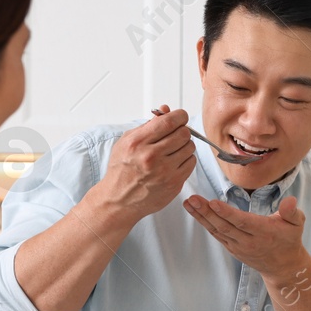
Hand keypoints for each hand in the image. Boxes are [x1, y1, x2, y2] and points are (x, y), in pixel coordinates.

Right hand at [91, 106, 196, 225]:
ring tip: (173, 150)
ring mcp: (164, 172)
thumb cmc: (122, 169)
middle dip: (181, 131)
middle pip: (183, 133)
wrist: (119, 200)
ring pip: (190, 147)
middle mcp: (151, 157)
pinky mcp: (174, 184)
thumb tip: (167, 110)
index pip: (169, 121)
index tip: (180, 117)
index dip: (179, 116)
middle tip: (175, 135)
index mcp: (137, 143)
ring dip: (184, 145)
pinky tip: (174, 162)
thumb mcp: (127, 142)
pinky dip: (186, 160)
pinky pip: (191, 163)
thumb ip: (148, 125)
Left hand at [183, 193, 310, 285]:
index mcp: (264, 232)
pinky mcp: (232, 248)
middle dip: (207, 212)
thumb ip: (292, 212)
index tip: (213, 202)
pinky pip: (217, 235)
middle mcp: (248, 241)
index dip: (227, 213)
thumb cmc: (289, 240)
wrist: (283, 267)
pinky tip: (196, 212)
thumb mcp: (297, 224)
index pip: (242, 222)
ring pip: (217, 231)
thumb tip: (290, 201)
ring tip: (188, 203)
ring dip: (201, 217)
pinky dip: (205, 223)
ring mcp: (238, 246)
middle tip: (193, 199)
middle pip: (224, 226)